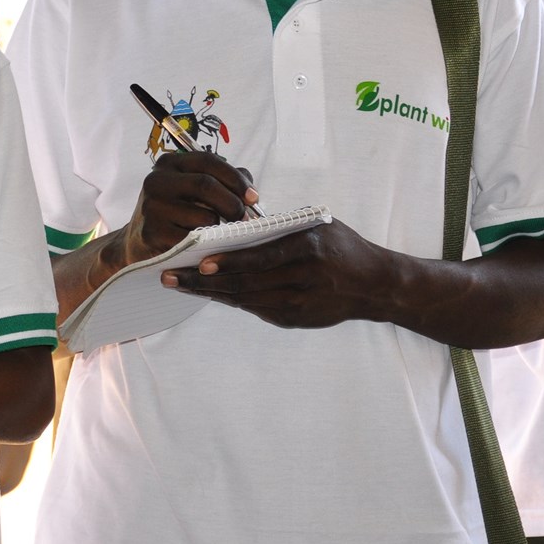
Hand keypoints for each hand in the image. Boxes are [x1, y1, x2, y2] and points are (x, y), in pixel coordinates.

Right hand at [120, 151, 257, 267]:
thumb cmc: (177, 214)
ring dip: (220, 228)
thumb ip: (224, 183)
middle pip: (206, 185)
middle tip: (244, 218)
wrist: (139, 242)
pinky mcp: (152, 232)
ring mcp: (152, 206)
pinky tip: (207, 246)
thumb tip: (250, 191)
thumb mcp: (195, 191)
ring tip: (222, 233)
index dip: (236, 178)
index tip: (253, 197)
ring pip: (204, 216)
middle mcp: (157, 180)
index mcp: (170, 163)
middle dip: (233, 203)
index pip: (209, 161)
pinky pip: (193, 240)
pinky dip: (206, 244)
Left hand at [162, 217, 399, 329]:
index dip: (228, 262)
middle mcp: (302, 279)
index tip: (199, 262)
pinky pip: (254, 308)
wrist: (373, 286)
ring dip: (209, 292)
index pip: (261, 258)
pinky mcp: (293, 319)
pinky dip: (229, 298)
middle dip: (203, 281)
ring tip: (178, 284)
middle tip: (170, 276)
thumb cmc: (341, 246)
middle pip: (244, 283)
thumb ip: (279, 227)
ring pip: (244, 299)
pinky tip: (207, 292)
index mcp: (308, 249)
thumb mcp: (317, 226)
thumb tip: (235, 223)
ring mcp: (297, 304)